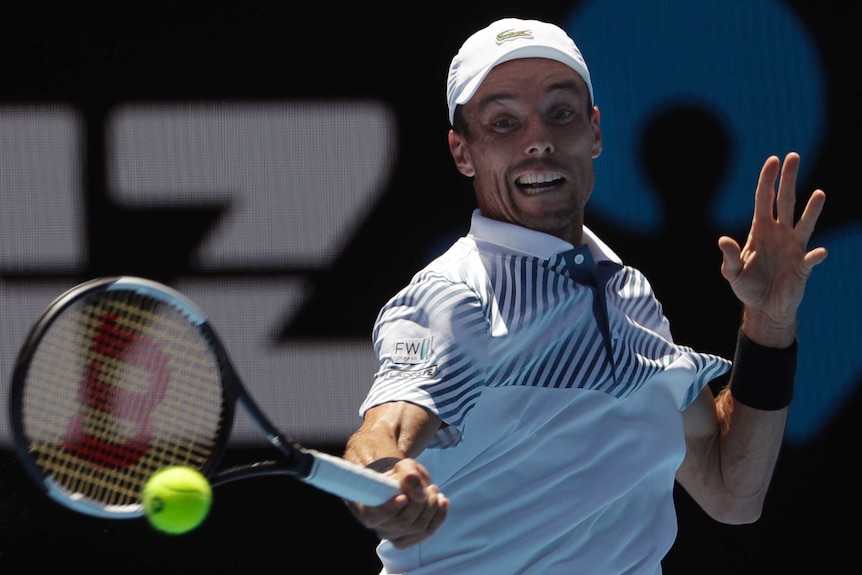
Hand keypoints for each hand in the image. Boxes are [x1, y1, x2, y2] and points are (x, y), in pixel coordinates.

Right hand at [346, 458, 448, 547]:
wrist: (403, 486)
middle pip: (403, 522)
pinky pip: (427, 532)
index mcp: (368, 509)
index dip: (390, 509)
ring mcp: (395, 535)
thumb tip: (419, 494)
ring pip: (418, 528)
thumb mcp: (403, 467)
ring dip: (432, 508)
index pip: (376, 516)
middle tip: (430, 487)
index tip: (403, 497)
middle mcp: (380, 527)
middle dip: (421, 504)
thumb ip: (408, 476)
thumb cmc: (398, 476)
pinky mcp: (410, 538)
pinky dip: (439, 517)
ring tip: (434, 491)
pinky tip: (443, 502)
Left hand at [718, 152, 826, 345]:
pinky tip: (818, 252)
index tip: (773, 159)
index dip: (768, 181)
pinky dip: (815, 256)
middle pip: (786, 202)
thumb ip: (729, 257)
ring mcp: (793, 248)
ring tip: (819, 194)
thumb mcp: (732, 273)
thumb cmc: (747, 287)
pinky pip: (811, 259)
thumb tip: (723, 240)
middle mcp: (779, 233)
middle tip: (794, 156)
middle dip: (789, 179)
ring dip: (811, 210)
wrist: (764, 308)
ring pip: (804, 224)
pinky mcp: (803, 266)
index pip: (765, 200)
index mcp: (760, 230)